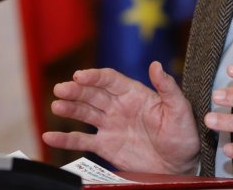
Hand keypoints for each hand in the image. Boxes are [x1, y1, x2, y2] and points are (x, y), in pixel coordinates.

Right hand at [42, 61, 199, 174]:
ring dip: (69, 108)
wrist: (180, 166)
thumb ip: (167, 88)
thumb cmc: (183, 135)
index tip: (80, 75)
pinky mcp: (105, 146)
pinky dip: (65, 138)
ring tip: (56, 105)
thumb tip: (156, 64)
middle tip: (61, 89)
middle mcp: (118, 106)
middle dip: (76, 90)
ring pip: (84, 112)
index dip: (94, 76)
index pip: (109, 80)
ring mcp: (110, 125)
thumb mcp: (180, 110)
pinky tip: (50, 136)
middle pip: (93, 94)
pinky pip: (81, 140)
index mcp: (134, 94)